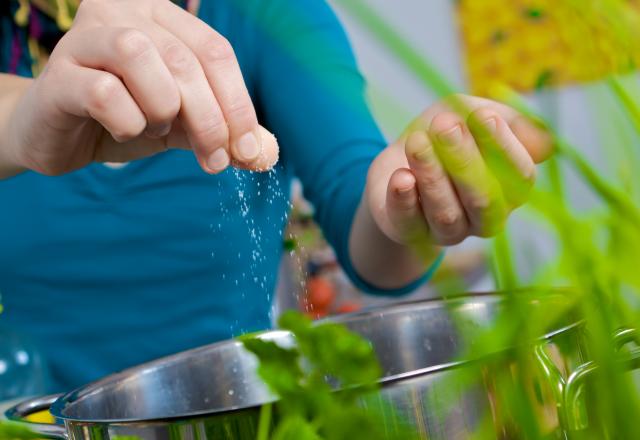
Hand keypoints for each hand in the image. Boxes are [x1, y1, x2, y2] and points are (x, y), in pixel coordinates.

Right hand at [4, 0, 277, 175]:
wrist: (59, 135)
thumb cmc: (124, 119)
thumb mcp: (182, 123)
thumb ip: (221, 131)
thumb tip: (265, 153)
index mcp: (160, 17)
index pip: (215, 51)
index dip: (239, 103)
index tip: (249, 150)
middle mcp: (122, 13)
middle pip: (185, 59)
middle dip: (210, 119)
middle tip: (215, 161)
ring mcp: (84, 38)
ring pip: (141, 57)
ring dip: (162, 109)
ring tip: (154, 129)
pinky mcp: (58, 74)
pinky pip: (104, 93)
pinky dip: (127, 122)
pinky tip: (124, 130)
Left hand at [367, 94, 552, 246]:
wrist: (399, 157)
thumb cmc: (444, 134)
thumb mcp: (472, 114)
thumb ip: (506, 121)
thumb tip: (543, 144)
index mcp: (510, 189)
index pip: (518, 176)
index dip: (502, 146)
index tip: (482, 115)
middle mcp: (484, 217)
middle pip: (483, 198)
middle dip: (465, 160)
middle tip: (444, 125)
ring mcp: (448, 231)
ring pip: (446, 213)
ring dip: (432, 176)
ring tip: (416, 142)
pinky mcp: (410, 232)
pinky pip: (409, 223)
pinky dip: (404, 200)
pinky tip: (401, 177)